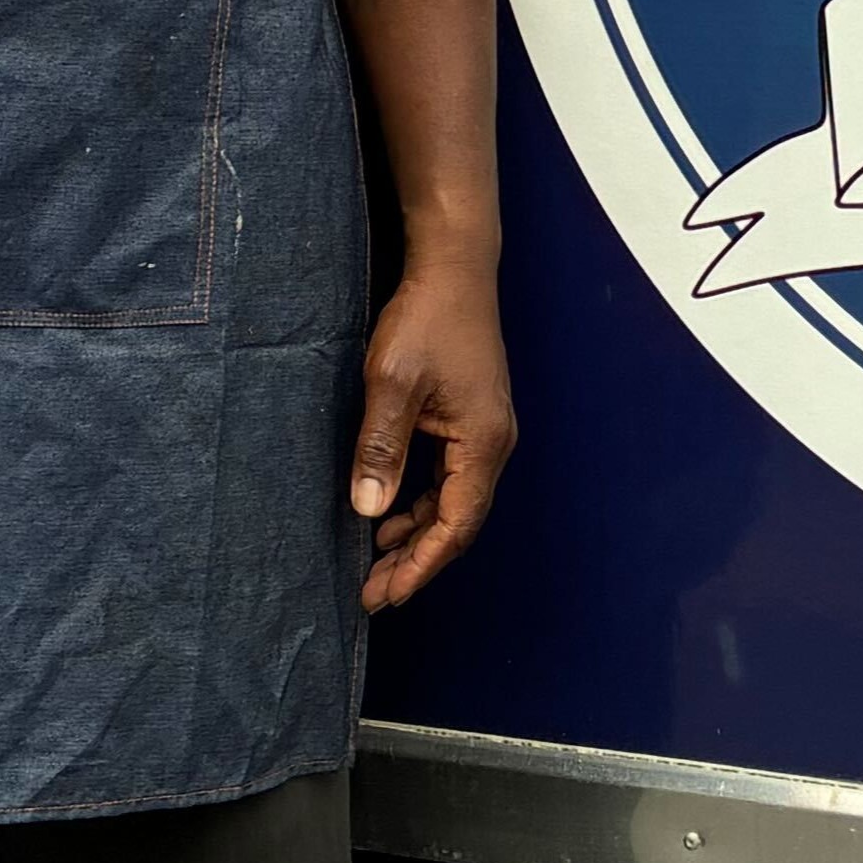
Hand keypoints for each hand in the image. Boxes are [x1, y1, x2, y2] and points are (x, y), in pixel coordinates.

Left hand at [348, 244, 515, 613]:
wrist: (454, 267)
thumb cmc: (425, 320)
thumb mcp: (392, 384)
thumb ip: (381, 449)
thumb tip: (368, 511)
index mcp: (482, 442)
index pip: (456, 524)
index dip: (420, 565)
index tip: (384, 595)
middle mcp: (493, 442)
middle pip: (459, 521)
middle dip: (417, 560)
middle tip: (374, 592)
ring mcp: (486, 429)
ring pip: (454, 501)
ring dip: (418, 533)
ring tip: (376, 560)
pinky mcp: (471, 417)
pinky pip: (450, 477)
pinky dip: (422, 503)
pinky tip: (391, 512)